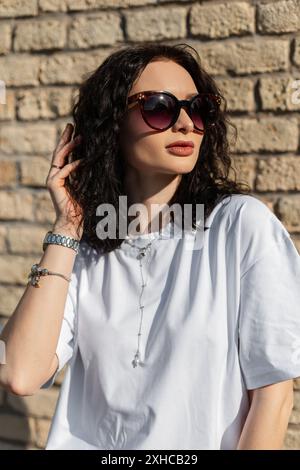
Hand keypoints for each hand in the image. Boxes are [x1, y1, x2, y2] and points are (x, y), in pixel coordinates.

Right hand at [46, 123, 83, 239]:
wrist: (74, 222)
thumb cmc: (82, 206)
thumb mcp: (86, 185)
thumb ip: (86, 173)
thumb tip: (96, 160)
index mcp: (62, 174)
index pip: (65, 154)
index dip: (69, 141)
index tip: (76, 130)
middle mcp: (55, 174)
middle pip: (59, 151)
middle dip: (65, 138)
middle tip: (71, 125)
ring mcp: (53, 179)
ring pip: (60, 157)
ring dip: (69, 146)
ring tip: (78, 137)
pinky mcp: (53, 184)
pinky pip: (64, 170)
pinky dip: (74, 165)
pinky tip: (83, 160)